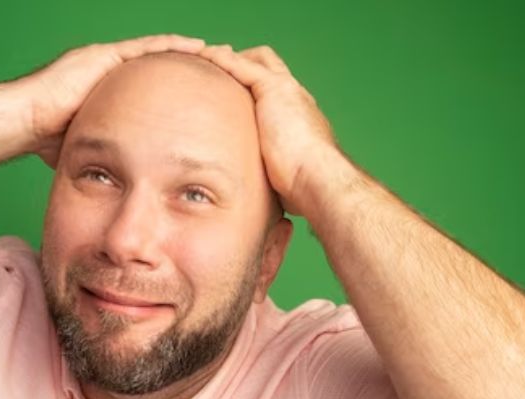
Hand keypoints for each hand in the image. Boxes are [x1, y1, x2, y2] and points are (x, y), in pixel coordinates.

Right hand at [13, 33, 205, 168]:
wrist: (24, 122)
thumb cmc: (45, 138)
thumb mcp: (88, 145)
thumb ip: (106, 152)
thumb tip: (119, 180)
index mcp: (109, 90)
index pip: (153, 89)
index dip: (179, 91)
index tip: (206, 95)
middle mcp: (108, 71)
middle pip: (160, 67)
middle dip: (191, 68)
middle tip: (224, 69)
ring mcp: (105, 60)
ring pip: (157, 53)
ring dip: (189, 53)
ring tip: (221, 54)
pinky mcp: (103, 57)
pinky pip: (146, 48)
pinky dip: (172, 46)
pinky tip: (198, 47)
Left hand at [196, 44, 355, 217]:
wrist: (319, 181)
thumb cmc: (306, 191)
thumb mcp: (285, 183)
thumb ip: (274, 183)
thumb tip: (265, 213)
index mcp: (302, 120)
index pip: (279, 94)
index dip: (256, 90)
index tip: (234, 97)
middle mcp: (297, 99)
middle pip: (271, 68)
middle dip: (245, 66)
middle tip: (219, 72)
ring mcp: (288, 91)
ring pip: (258, 60)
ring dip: (232, 58)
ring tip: (206, 59)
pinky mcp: (275, 89)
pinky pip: (243, 65)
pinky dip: (224, 60)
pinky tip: (205, 58)